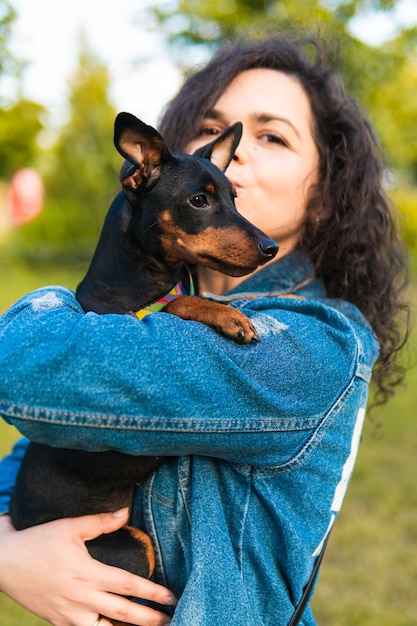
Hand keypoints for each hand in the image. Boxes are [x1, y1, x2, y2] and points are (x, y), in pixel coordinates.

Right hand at [0, 509, 175, 625]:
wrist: (5, 561)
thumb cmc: (38, 541)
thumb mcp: (70, 526)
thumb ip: (100, 522)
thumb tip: (125, 512)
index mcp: (88, 574)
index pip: (129, 585)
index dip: (152, 592)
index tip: (171, 596)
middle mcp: (81, 598)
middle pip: (123, 614)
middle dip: (149, 619)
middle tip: (170, 620)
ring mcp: (68, 614)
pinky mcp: (57, 622)